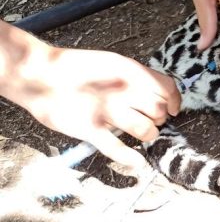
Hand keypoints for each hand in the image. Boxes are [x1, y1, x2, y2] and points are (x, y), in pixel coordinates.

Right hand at [8, 44, 180, 168]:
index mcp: (130, 71)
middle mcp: (122, 90)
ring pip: (144, 129)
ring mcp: (106, 110)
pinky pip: (116, 148)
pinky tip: (137, 162)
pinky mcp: (89, 128)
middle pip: (158, 110)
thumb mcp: (114, 63)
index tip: (173, 110)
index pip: (167, 88)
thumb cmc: (76, 68)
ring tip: (144, 134)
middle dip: (159, 119)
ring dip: (148, 134)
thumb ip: (136, 76)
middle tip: (151, 121)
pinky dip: (130, 158)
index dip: (174, 101)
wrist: (40, 73)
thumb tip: (158, 92)